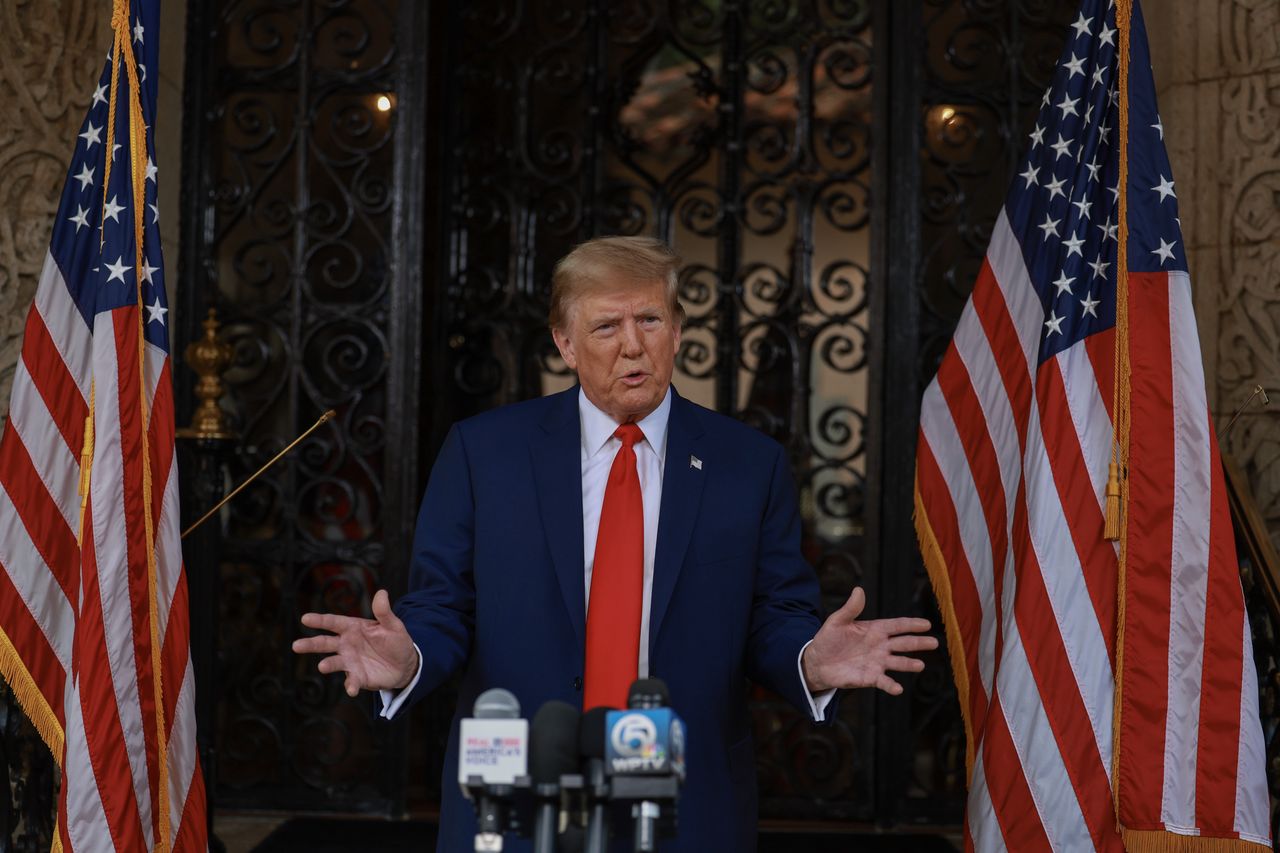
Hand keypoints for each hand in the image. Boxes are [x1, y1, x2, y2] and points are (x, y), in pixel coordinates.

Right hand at [292, 589, 417, 696]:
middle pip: (325, 643)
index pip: (333, 622)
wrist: (405, 665)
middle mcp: (347, 645)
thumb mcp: (393, 625)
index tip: (305, 618)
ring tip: (322, 667)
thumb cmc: (395, 641)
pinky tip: (351, 689)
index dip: (320, 620)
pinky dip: (350, 685)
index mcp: (353, 628)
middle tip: (296, 646)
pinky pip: (352, 681)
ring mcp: (350, 662)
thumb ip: (384, 612)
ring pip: (333, 662)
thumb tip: (382, 592)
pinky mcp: (357, 677)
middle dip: (310, 644)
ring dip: (328, 664)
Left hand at [801, 587, 937, 695]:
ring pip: (898, 663)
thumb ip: (850, 608)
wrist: (818, 662)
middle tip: (934, 642)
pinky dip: (891, 685)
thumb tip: (858, 590)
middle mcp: (880, 646)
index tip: (927, 624)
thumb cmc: (829, 639)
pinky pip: (883, 681)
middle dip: (918, 643)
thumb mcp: (837, 621)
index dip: (911, 625)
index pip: (897, 626)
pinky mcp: (870, 678)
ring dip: (908, 664)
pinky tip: (898, 688)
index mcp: (875, 630)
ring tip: (920, 665)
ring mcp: (877, 662)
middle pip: (903, 643)